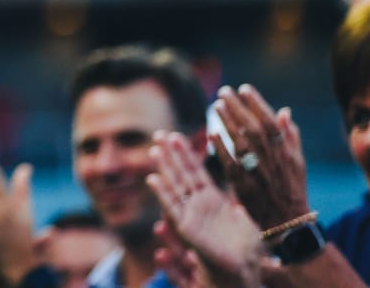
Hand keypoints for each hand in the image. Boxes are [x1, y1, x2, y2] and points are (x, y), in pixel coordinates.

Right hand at [148, 131, 264, 287]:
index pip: (197, 171)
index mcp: (214, 200)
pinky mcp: (187, 228)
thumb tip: (242, 179)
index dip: (187, 154)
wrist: (245, 269)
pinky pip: (173, 206)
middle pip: (182, 173)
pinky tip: (152, 179)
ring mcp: (192, 214)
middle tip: (160, 134)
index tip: (177, 136)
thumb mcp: (248, 217)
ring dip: (165, 168)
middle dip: (172, 154)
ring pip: (175, 185)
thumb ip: (241, 198)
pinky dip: (162, 193)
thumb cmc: (250, 248)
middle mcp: (200, 204)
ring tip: (154, 150)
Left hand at [212, 84, 310, 230]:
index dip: (257, 104)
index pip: (270, 122)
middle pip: (253, 128)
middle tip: (224, 91)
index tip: (244, 88)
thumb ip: (290, 135)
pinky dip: (219, 148)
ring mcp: (256, 172)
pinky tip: (210, 134)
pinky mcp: (242, 184)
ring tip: (216, 105)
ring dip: (227, 123)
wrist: (286, 219)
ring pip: (240, 142)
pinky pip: (228, 162)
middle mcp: (271, 160)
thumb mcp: (297, 161)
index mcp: (285, 152)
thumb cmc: (292, 186)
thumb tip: (284, 110)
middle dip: (238, 108)